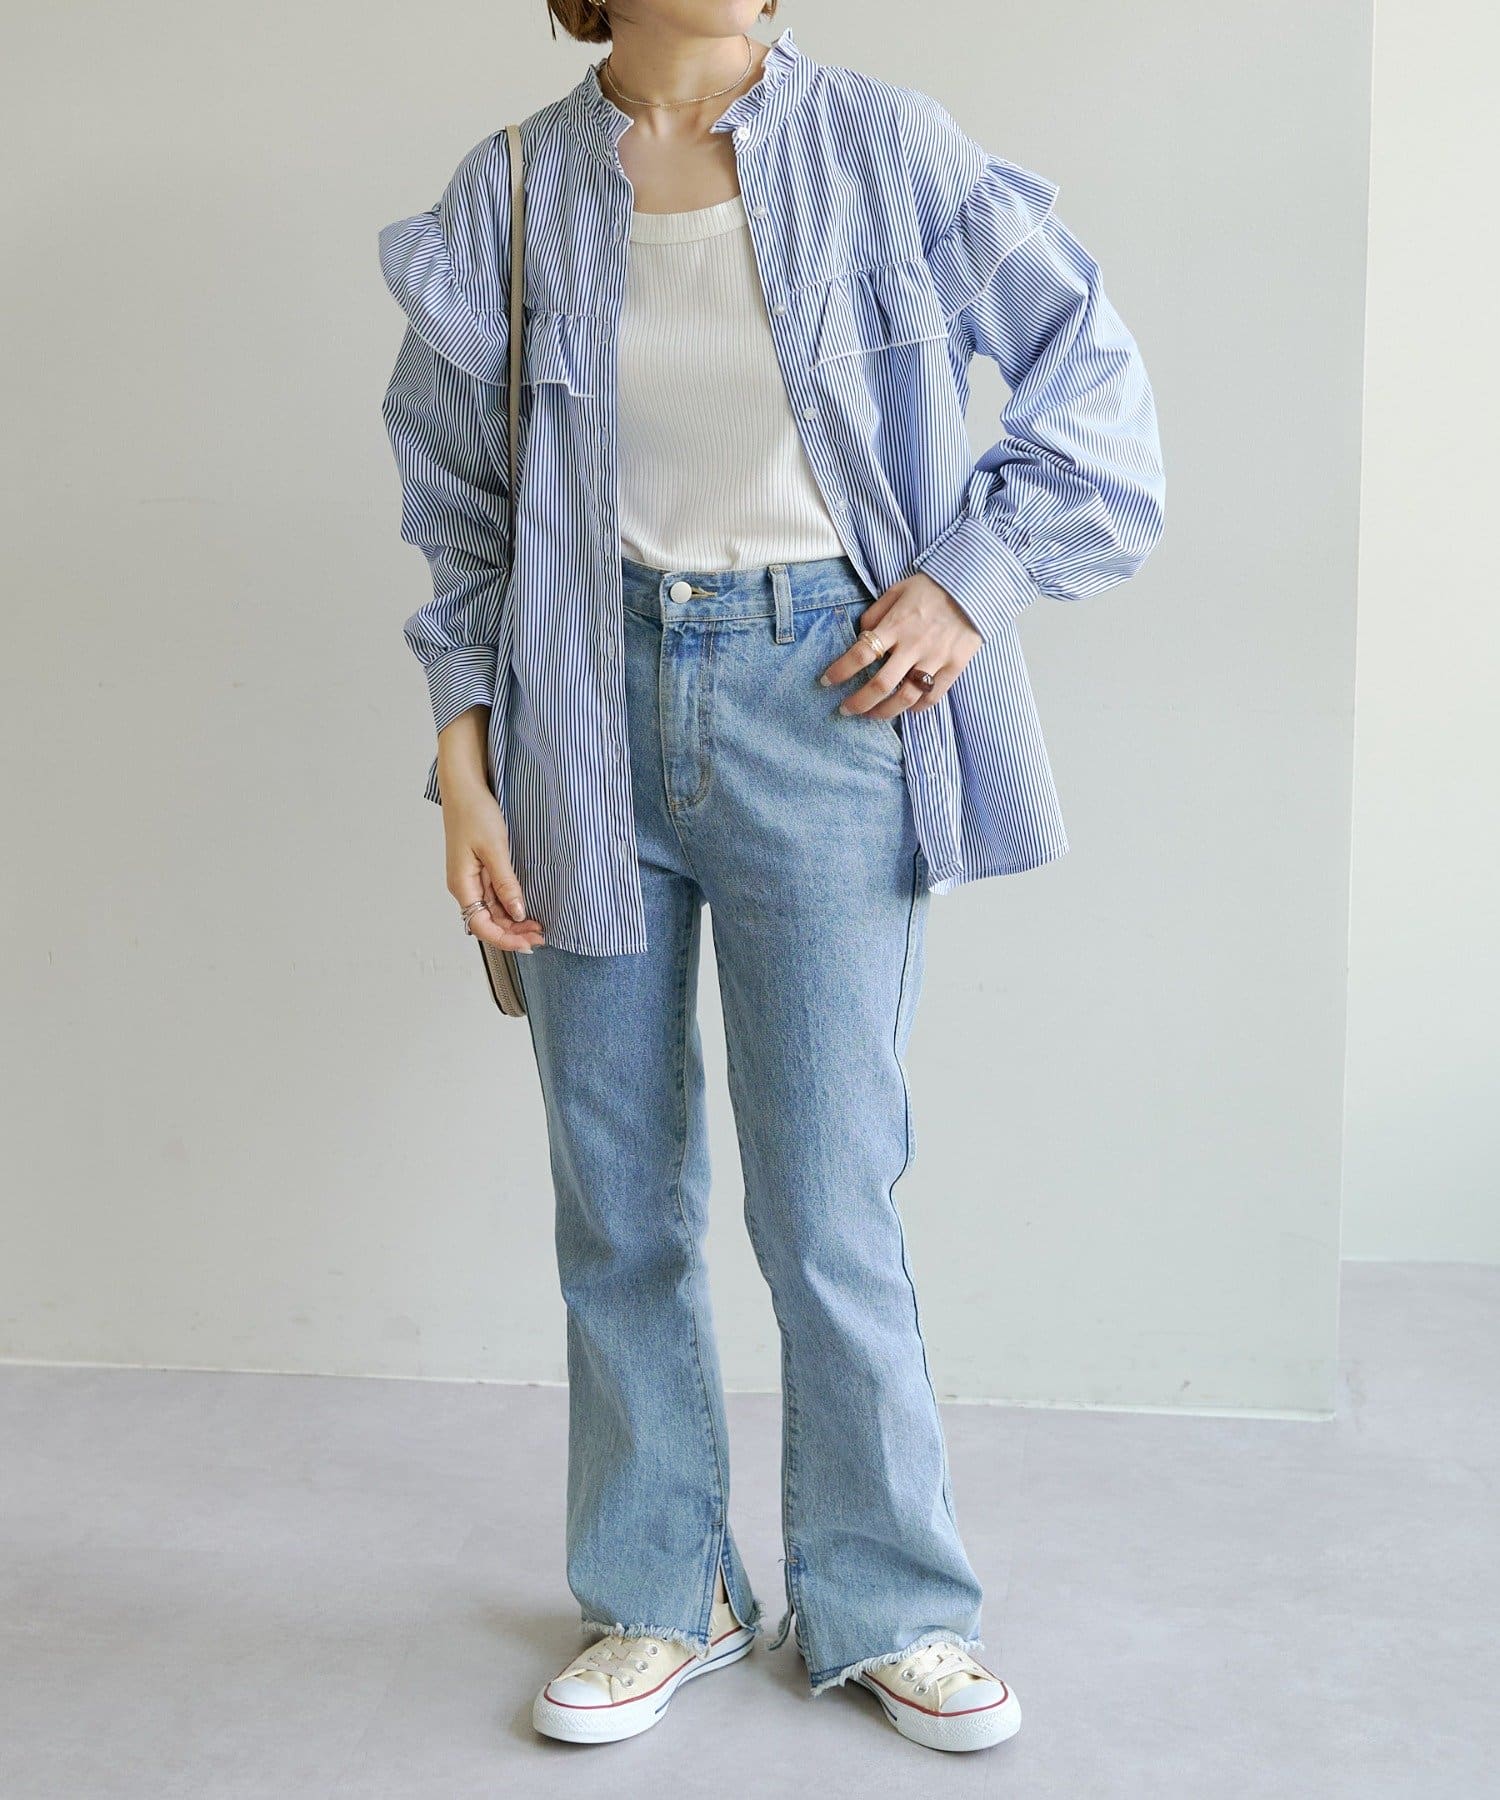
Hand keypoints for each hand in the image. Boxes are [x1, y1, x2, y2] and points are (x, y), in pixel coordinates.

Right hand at [443, 782, 545, 954]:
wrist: (465, 787)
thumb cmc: (474, 813)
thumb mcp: (495, 849)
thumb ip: (506, 883)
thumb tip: (518, 912)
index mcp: (462, 884)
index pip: (481, 926)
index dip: (505, 939)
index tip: (528, 943)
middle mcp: (464, 887)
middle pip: (488, 922)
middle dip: (514, 933)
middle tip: (541, 936)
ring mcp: (472, 879)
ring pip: (493, 912)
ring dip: (514, 922)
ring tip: (539, 927)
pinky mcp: (480, 871)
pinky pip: (495, 897)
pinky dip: (511, 906)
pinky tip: (527, 909)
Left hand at [818, 571, 981, 719]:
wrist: (975, 586)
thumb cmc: (932, 587)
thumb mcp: (897, 590)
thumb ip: (876, 613)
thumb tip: (860, 636)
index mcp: (895, 624)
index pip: (860, 654)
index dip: (839, 671)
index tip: (827, 681)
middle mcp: (913, 645)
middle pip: (879, 684)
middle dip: (858, 702)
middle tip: (845, 709)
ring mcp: (935, 658)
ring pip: (905, 698)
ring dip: (883, 712)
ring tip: (871, 715)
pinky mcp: (954, 667)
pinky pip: (932, 697)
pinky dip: (915, 708)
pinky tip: (904, 708)